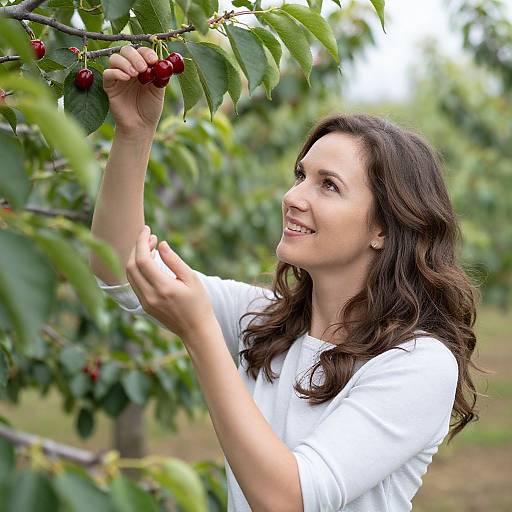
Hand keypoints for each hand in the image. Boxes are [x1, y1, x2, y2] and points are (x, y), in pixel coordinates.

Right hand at [103, 45, 164, 134]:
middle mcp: (129, 68)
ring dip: (125, 62)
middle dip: (135, 56)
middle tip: (143, 68)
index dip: (146, 52)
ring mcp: (118, 76)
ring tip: (135, 74)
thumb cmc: (151, 109)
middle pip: (126, 50)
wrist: (141, 126)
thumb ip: (160, 77)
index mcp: (142, 67)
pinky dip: (116, 72)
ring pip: (115, 58)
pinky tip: (126, 78)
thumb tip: (166, 62)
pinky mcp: (109, 86)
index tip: (154, 60)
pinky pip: (108, 73)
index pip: (141, 52)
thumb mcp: (159, 91)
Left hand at [126, 225, 216, 342]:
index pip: (142, 260)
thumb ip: (174, 260)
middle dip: (137, 247)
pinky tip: (149, 262)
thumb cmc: (199, 303)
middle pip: (131, 266)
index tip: (147, 229)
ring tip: (150, 247)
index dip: (142, 242)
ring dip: (136, 258)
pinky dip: (138, 269)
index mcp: (163, 288)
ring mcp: (145, 303)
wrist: (196, 330)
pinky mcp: (145, 306)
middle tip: (150, 236)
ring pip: (130, 275)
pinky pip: (135, 283)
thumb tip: (160, 244)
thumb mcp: (191, 279)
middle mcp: (150, 296)